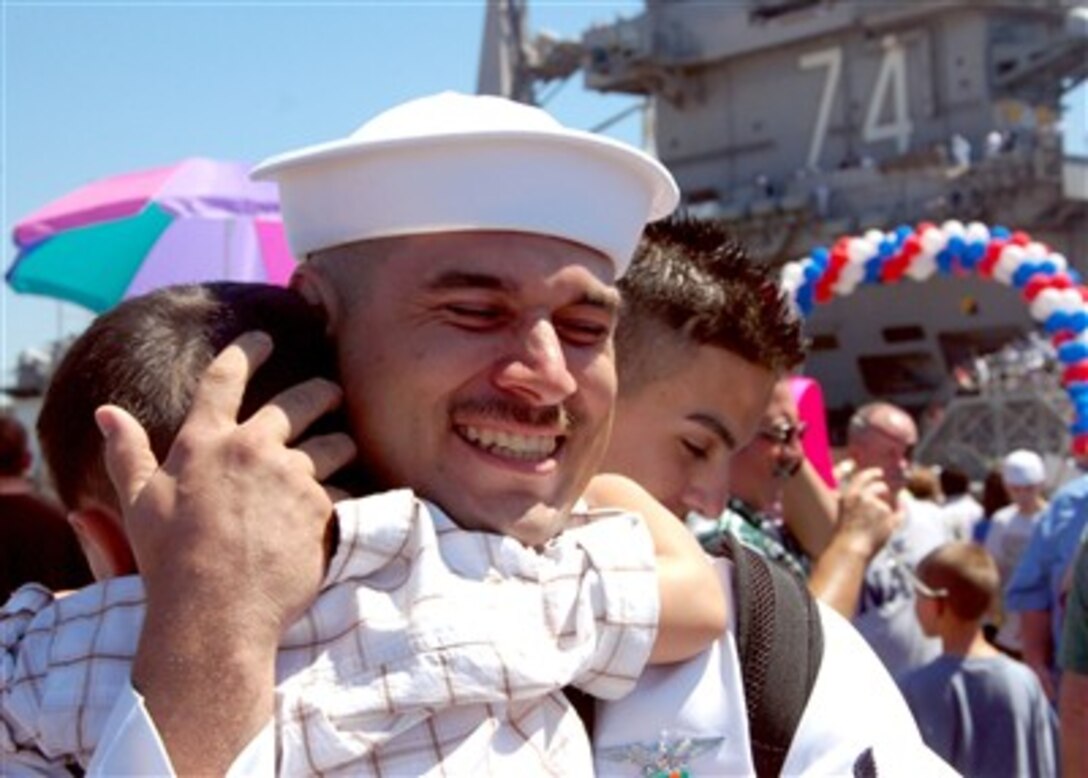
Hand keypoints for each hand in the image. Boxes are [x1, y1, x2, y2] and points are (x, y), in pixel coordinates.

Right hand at [95, 331, 355, 772]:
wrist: (215, 613)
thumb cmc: (170, 562)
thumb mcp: (138, 504)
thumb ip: (126, 452)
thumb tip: (106, 412)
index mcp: (204, 441)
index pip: (226, 379)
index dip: (248, 351)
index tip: (265, 337)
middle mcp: (252, 448)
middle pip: (300, 402)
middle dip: (322, 392)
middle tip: (331, 392)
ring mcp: (292, 475)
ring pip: (335, 444)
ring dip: (342, 443)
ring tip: (345, 448)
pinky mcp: (321, 506)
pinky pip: (344, 489)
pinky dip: (346, 493)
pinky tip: (348, 501)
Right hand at [835, 467, 901, 561]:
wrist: (850, 550)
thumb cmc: (845, 536)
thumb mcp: (845, 512)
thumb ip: (858, 499)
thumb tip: (877, 490)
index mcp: (849, 494)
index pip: (863, 477)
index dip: (873, 473)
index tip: (880, 473)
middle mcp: (863, 496)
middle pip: (881, 487)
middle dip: (884, 491)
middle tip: (883, 499)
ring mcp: (876, 505)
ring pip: (888, 505)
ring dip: (885, 513)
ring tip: (873, 528)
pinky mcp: (888, 515)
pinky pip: (899, 514)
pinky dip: (897, 518)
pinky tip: (888, 528)